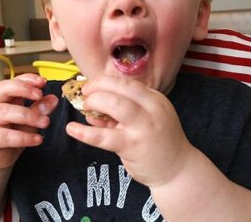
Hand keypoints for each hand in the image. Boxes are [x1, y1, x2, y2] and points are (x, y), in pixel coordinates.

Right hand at [0, 73, 58, 170]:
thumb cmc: (7, 138)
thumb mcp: (26, 122)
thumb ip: (37, 110)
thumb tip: (53, 99)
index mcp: (0, 98)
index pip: (12, 82)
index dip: (27, 79)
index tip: (42, 82)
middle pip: (3, 89)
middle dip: (23, 89)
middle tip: (40, 95)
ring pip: (4, 112)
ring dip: (28, 115)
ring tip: (45, 122)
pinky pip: (5, 136)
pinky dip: (24, 137)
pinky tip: (37, 139)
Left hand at [66, 76, 192, 187]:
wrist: (177, 169)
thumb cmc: (159, 142)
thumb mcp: (146, 120)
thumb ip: (121, 114)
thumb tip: (92, 111)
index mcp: (154, 99)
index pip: (126, 82)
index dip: (104, 81)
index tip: (91, 85)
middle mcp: (152, 109)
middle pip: (120, 88)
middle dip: (97, 87)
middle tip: (85, 95)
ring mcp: (143, 127)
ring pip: (115, 105)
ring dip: (94, 102)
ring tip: (84, 108)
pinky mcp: (132, 147)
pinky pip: (104, 137)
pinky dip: (85, 132)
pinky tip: (72, 129)